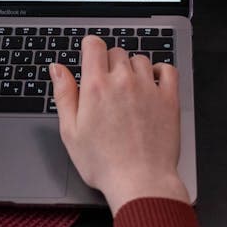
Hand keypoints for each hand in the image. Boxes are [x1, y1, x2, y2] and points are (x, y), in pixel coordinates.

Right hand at [50, 35, 188, 214]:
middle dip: (108, 63)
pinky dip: (159, 70)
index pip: (94, 45)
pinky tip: (152, 82)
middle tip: (105, 86)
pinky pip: (167, 69)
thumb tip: (57, 68)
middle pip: (116, 52)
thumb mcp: (70, 131)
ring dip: (132, 68)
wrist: (140, 181)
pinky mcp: (169, 98)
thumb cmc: (103, 163)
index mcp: (96, 86)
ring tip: (127, 89)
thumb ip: (64, 94)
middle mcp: (123, 81)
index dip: (89, 47)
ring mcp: (149, 88)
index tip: (89, 55)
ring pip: (140, 59)